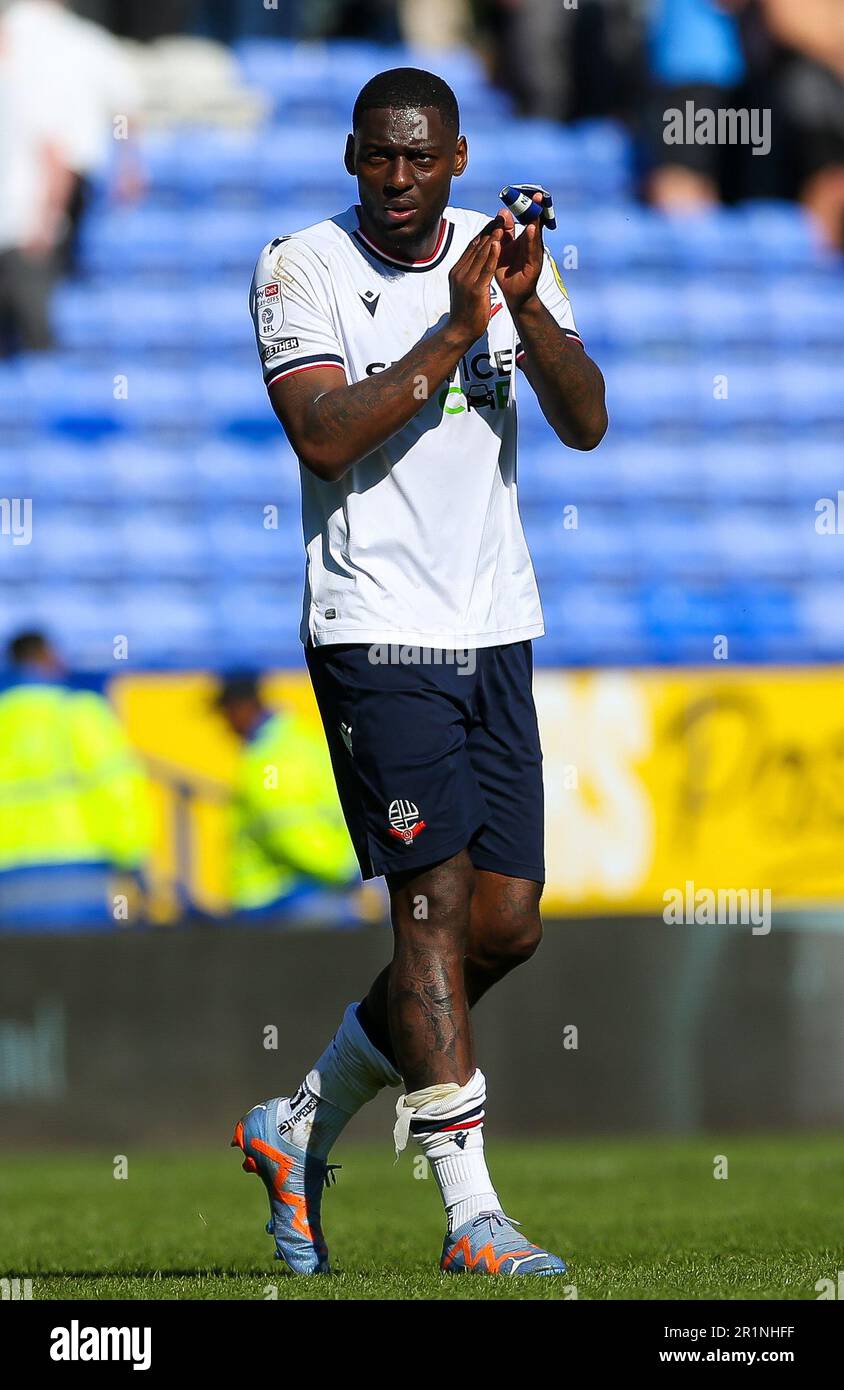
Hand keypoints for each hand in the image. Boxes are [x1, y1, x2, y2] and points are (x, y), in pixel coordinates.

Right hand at [447, 226, 501, 346]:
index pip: (472, 247)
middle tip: (500, 217)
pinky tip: (499, 244)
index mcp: (457, 271)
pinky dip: (492, 255)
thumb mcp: (464, 289)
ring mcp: (466, 280)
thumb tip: (473, 264)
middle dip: (490, 231)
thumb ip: (468, 275)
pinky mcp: (475, 289)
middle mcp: (460, 272)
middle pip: (476, 247)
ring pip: (481, 255)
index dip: (484, 233)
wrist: (459, 332)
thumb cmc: (464, 312)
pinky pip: (485, 269)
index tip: (494, 222)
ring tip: (502, 225)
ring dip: (493, 238)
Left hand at [494, 193, 543, 312]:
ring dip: (537, 220)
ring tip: (537, 207)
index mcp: (524, 240)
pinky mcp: (534, 265)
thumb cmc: (507, 272)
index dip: (529, 206)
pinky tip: (531, 229)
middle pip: (536, 223)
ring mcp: (535, 255)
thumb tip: (502, 212)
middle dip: (537, 209)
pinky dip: (532, 239)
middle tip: (538, 193)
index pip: (528, 219)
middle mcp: (532, 245)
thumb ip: (504, 232)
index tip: (529, 191)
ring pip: (536, 234)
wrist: (513, 296)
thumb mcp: (503, 248)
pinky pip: (533, 250)